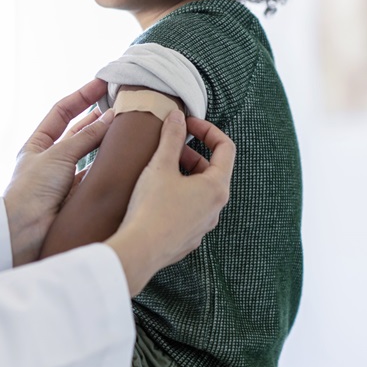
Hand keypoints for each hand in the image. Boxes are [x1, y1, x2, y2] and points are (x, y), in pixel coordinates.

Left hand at [4, 79, 112, 265]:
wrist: (25, 231)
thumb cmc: (32, 190)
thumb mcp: (58, 155)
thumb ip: (86, 137)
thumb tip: (111, 117)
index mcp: (37, 145)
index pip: (62, 112)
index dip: (82, 96)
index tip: (102, 83)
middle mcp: (50, 159)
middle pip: (78, 131)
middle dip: (99, 117)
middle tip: (122, 103)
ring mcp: (64, 178)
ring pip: (89, 153)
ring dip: (106, 141)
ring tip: (128, 126)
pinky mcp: (76, 196)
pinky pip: (95, 175)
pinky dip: (108, 165)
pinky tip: (123, 157)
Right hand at [106, 111, 235, 294]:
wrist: (139, 250)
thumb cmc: (151, 208)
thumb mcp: (160, 166)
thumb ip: (171, 137)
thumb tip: (177, 116)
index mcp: (216, 187)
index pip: (226, 148)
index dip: (208, 131)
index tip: (188, 125)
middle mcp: (216, 208)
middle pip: (212, 171)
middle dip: (191, 154)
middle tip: (168, 148)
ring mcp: (203, 225)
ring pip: (200, 192)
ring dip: (184, 176)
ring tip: (159, 172)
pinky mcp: (188, 238)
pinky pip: (189, 211)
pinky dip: (177, 197)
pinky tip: (154, 197)